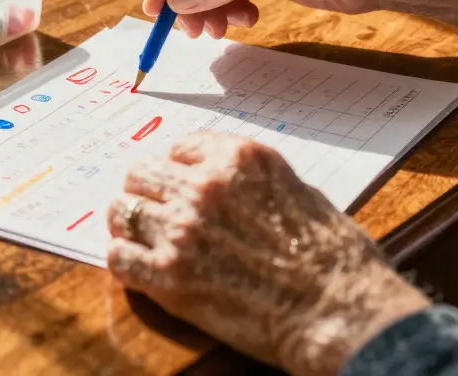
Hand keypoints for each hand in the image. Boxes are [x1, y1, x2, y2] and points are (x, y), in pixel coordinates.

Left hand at [106, 132, 429, 375]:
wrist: (338, 310)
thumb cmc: (332, 255)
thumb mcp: (297, 190)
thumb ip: (250, 182)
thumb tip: (226, 185)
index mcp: (237, 158)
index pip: (179, 148)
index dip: (179, 169)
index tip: (181, 185)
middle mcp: (203, 187)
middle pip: (141, 173)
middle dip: (148, 191)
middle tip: (156, 211)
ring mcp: (182, 231)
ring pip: (122, 211)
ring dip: (131, 224)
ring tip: (143, 238)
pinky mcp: (169, 278)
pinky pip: (119, 257)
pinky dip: (125, 261)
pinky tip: (140, 268)